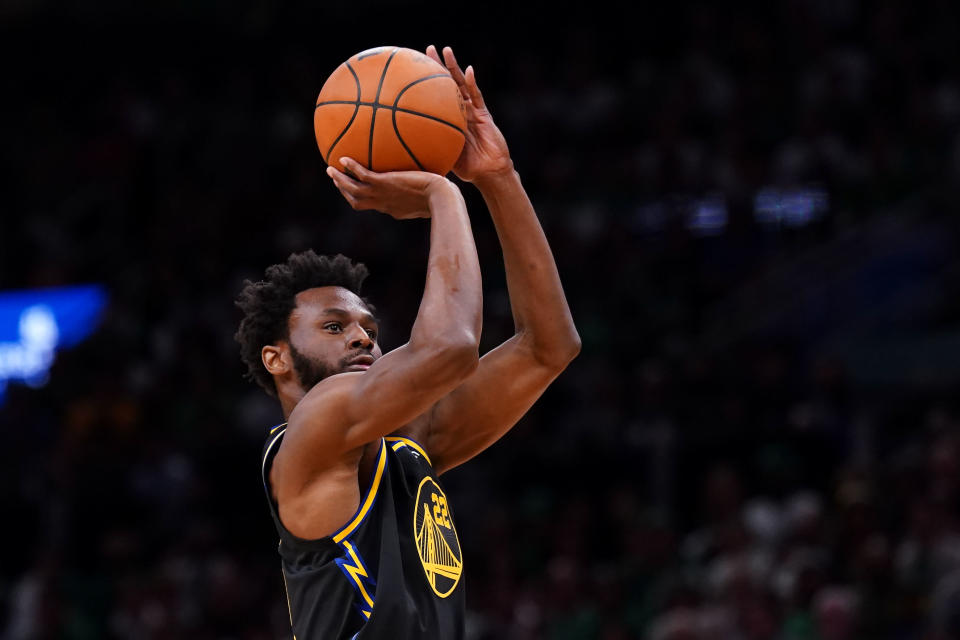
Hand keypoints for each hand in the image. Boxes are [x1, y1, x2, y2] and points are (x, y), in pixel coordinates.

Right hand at [327, 157, 455, 219]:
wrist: (441, 198)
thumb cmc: (442, 197)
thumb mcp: (432, 195)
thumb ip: (426, 190)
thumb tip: (434, 180)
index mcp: (392, 208)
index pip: (373, 205)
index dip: (363, 198)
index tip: (359, 191)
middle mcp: (384, 203)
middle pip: (357, 201)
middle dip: (345, 191)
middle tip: (336, 180)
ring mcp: (382, 194)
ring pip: (354, 191)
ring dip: (340, 181)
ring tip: (330, 170)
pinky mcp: (384, 184)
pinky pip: (362, 176)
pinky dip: (351, 168)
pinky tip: (343, 159)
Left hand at [426, 45, 512, 182]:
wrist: (489, 172)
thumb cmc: (467, 168)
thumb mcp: (441, 156)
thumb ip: (427, 148)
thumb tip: (401, 148)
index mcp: (449, 119)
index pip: (435, 96)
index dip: (425, 83)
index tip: (413, 69)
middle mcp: (460, 111)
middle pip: (447, 84)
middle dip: (438, 66)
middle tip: (427, 50)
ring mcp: (472, 111)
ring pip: (462, 84)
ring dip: (454, 67)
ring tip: (446, 51)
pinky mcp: (484, 114)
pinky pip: (477, 96)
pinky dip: (473, 83)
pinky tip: (469, 71)